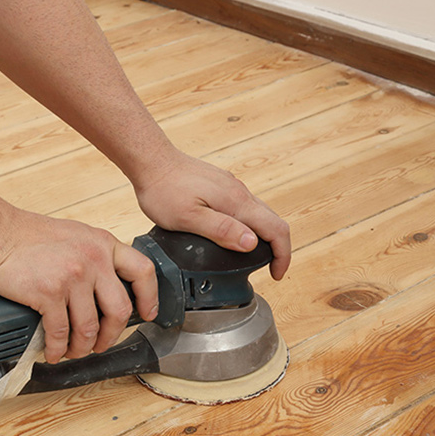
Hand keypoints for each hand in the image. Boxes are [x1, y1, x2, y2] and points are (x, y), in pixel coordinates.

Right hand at [0, 212, 158, 363]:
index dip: (149, 297)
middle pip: (119, 310)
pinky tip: (52, 351)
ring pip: (90, 327)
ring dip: (82, 347)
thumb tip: (109, 289)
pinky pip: (60, 332)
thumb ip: (97, 257)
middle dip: (111, 335)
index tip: (146, 313)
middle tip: (101, 343)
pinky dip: (57, 348)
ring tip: (74, 351)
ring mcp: (73, 277)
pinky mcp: (50, 293)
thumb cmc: (31, 237)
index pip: (143, 271)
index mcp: (104, 245)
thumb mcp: (78, 236)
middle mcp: (94, 260)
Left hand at [133, 151, 290, 279]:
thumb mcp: (189, 217)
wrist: (152, 161)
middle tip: (268, 269)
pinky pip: (245, 206)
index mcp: (236, 202)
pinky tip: (234, 234)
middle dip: (278, 247)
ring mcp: (231, 187)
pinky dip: (250, 224)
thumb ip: (221, 230)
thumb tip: (252, 243)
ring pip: (260, 213)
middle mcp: (239, 192)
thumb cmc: (164, 190)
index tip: (276, 274)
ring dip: (264, 235)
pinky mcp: (222, 185)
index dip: (282, 254)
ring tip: (252, 257)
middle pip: (273, 221)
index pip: (276, 229)